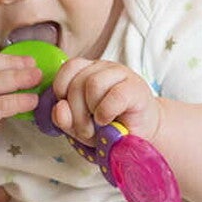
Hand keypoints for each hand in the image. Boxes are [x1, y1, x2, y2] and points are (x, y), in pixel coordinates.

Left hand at [49, 58, 163, 142]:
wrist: (141, 134)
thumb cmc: (110, 127)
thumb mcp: (79, 126)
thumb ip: (64, 119)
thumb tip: (59, 108)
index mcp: (88, 71)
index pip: (69, 67)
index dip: (62, 89)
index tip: (68, 109)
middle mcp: (104, 68)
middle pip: (78, 81)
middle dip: (75, 111)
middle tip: (85, 130)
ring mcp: (122, 75)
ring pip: (93, 84)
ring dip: (90, 112)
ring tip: (97, 126)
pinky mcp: (136, 88)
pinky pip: (114, 95)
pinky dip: (106, 112)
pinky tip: (107, 121)